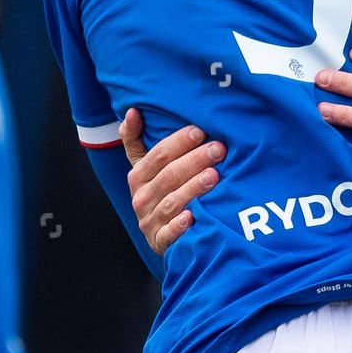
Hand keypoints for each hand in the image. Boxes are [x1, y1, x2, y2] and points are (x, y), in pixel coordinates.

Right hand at [120, 108, 224, 256]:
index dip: (178, 142)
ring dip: (193, 188)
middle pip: (168, 176)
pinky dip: (180, 225)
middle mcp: (141, 198)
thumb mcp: (146, 167)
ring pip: (172, 201)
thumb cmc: (161, 192)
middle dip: (194, 160)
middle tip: (218, 149)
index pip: (157, 156)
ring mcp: (150, 221)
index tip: (199, 131)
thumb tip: (133, 111)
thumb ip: (135, 140)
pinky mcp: (160, 242)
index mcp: (138, 176)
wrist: (162, 235)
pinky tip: (193, 216)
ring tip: (214, 175)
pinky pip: (169, 234)